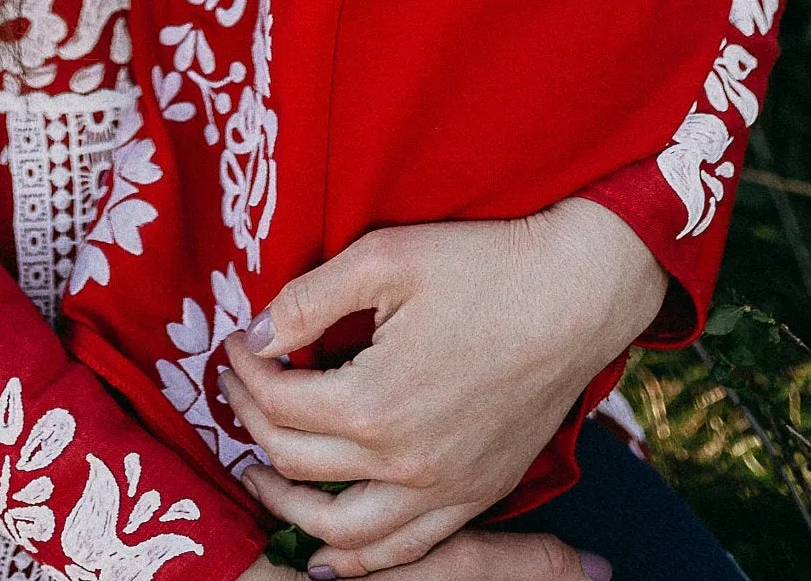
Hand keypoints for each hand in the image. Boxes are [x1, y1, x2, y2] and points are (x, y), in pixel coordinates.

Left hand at [219, 205, 665, 573]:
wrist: (575, 296)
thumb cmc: (484, 266)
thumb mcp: (385, 258)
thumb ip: (310, 299)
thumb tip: (257, 333)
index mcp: (374, 402)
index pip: (279, 405)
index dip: (245, 375)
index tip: (235, 347)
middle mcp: (404, 461)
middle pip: (298, 466)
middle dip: (253, 427)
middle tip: (239, 394)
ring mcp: (444, 488)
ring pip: (345, 534)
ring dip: (291, 511)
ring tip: (262, 477)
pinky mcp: (476, 494)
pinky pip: (406, 549)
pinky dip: (362, 559)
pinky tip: (335, 551)